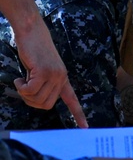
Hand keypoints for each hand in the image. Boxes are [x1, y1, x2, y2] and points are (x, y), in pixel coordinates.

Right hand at [13, 13, 88, 127]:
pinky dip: (21, 87)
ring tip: (22, 80)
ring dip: (24, 94)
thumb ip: (44, 84)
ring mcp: (54, 74)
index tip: (85, 128)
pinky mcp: (44, 71)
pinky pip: (29, 91)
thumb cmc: (34, 50)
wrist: (32, 31)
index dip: (78, 115)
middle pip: (46, 105)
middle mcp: (62, 77)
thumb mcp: (42, 70)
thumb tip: (37, 99)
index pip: (73, 100)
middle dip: (32, 101)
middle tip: (24, 88)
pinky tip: (20, 77)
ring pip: (37, 99)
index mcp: (63, 78)